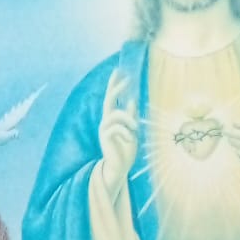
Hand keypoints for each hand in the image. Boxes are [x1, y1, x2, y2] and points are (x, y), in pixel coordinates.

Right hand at [96, 67, 138, 201]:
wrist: (120, 168)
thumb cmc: (126, 150)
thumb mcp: (132, 130)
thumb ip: (131, 116)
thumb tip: (132, 100)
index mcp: (112, 120)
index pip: (111, 99)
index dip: (114, 85)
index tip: (119, 71)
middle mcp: (106, 122)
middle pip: (108, 101)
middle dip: (116, 89)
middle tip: (126, 79)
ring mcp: (104, 129)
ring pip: (116, 115)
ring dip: (128, 119)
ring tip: (135, 129)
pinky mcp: (105, 137)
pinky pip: (117, 128)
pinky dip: (126, 132)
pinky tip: (129, 140)